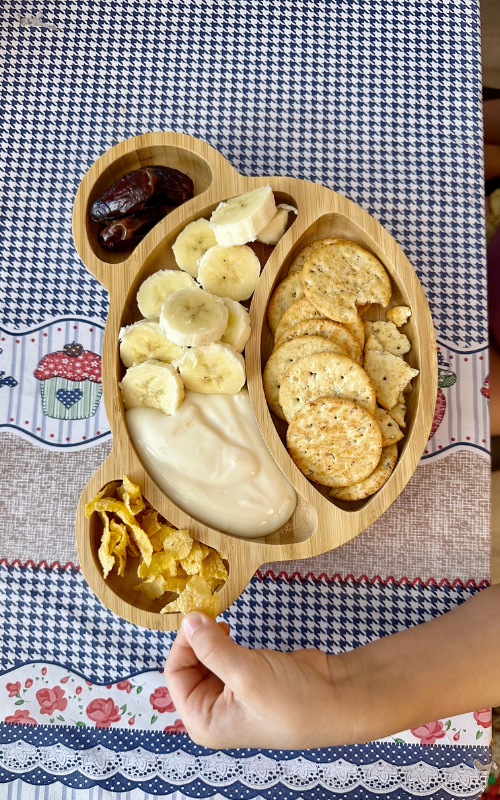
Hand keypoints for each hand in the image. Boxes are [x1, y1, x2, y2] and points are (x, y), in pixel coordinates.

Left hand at [164, 611, 353, 748]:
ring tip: (225, 625)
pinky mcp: (246, 678)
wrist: (337, 699)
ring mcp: (230, 695)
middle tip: (212, 615)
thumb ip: (212, 648)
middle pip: (187, 665)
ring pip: (204, 658)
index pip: (175, 674)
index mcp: (203, 721)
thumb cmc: (292, 700)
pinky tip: (232, 632)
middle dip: (196, 639)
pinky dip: (223, 641)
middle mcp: (212, 711)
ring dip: (210, 639)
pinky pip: (222, 655)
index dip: (184, 643)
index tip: (200, 618)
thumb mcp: (246, 674)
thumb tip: (189, 621)